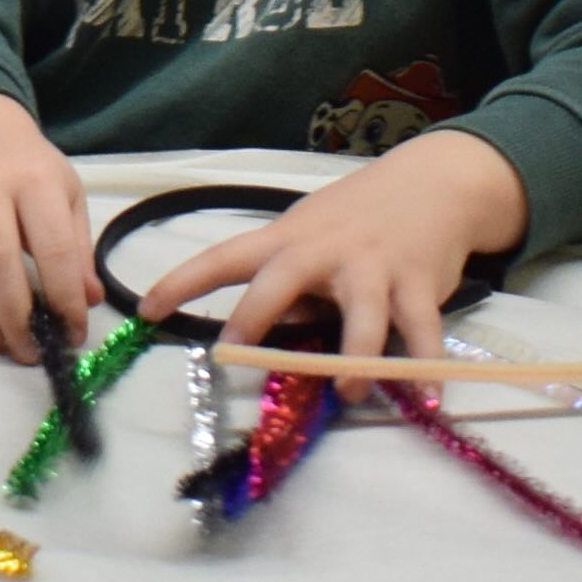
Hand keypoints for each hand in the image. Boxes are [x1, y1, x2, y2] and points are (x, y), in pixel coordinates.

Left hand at [136, 133, 528, 369]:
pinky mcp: (418, 284)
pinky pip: (422, 332)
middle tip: (234, 353)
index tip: (146, 311)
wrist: (435, 183)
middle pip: (281, 281)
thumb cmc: (358, 219)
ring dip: (354, 357)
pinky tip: (426, 398)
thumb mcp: (313, 238)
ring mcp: (373, 269)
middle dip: (255, 317)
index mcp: (288, 239)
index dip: (183, 282)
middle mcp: (325, 252)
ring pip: (363, 315)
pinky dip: (426, 368)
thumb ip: (291, 288)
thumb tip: (271, 337)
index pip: (224, 258)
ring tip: (348, 393)